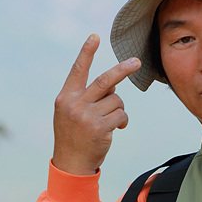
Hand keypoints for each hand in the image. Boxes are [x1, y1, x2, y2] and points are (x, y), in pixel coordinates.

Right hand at [52, 34, 140, 175]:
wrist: (71, 164)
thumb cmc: (73, 135)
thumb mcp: (70, 113)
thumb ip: (87, 96)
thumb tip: (113, 84)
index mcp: (65, 97)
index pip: (77, 70)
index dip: (86, 52)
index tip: (95, 37)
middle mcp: (75, 104)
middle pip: (105, 81)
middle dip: (123, 69)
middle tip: (137, 61)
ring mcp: (87, 116)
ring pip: (117, 100)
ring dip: (119, 109)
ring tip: (111, 120)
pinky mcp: (100, 128)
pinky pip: (122, 116)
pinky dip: (123, 121)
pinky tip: (116, 129)